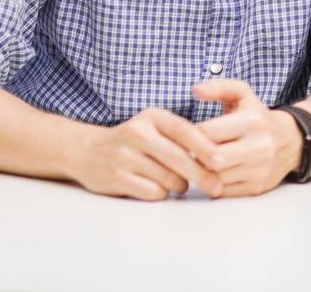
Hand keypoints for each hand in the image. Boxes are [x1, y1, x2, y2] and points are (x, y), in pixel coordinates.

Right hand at [67, 107, 221, 200]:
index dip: (206, 148)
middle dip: (202, 175)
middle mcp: (138, 133)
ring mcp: (125, 156)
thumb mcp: (155, 127)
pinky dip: (161, 193)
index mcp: (153, 117)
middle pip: (179, 158)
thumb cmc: (133, 141)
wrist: (87, 151)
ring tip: (178, 183)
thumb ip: (181, 136)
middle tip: (215, 187)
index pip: (185, 131)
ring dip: (179, 185)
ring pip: (168, 178)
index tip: (223, 161)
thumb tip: (217, 155)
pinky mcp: (116, 178)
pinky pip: (152, 192)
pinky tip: (158, 188)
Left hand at [194, 79, 302, 196]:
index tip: (187, 133)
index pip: (206, 132)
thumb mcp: (243, 94)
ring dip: (202, 171)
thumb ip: (219, 87)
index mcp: (253, 121)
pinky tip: (214, 172)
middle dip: (195, 155)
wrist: (292, 140)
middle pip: (211, 158)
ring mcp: (259, 169)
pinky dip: (213, 184)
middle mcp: (259, 146)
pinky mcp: (256, 187)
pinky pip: (222, 192)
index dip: (190, 134)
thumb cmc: (258, 116)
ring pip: (214, 178)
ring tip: (201, 160)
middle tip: (190, 150)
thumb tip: (196, 89)